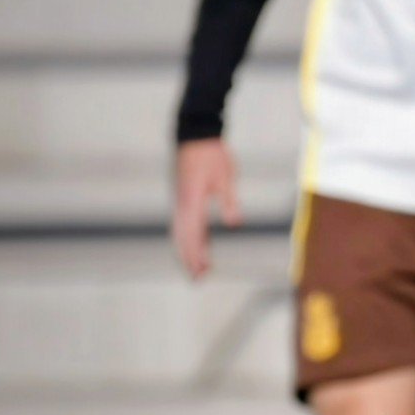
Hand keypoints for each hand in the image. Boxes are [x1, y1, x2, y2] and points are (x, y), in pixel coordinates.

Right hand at [171, 137, 238, 279]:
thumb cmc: (212, 155)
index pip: (192, 234)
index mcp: (191, 201)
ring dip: (187, 250)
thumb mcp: (226, 176)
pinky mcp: (183, 198)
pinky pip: (183, 223)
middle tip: (198, 279)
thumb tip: (234, 224)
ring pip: (180, 232)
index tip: (203, 270)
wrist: (195, 135)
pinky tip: (199, 245)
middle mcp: (181, 204)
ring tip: (197, 268)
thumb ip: (229, 201)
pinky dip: (189, 237)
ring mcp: (180, 201)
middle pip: (182, 238)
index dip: (196, 254)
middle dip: (189, 259)